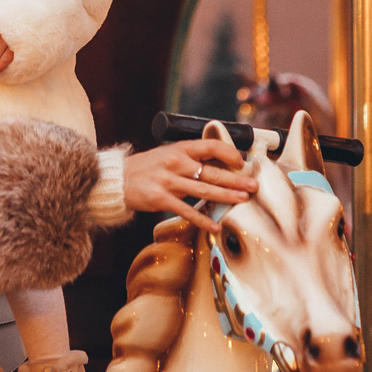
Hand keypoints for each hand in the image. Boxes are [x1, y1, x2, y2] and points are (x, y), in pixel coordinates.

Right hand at [122, 137, 258, 232]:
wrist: (118, 179)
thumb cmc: (147, 167)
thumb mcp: (168, 154)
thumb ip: (191, 159)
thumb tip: (220, 164)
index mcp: (180, 148)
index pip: (210, 146)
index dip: (229, 153)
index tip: (241, 163)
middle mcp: (176, 163)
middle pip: (212, 172)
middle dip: (236, 180)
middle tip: (253, 186)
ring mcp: (168, 181)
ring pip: (204, 191)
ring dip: (226, 196)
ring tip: (242, 200)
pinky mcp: (161, 199)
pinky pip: (187, 211)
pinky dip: (202, 219)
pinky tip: (215, 226)